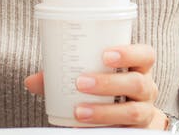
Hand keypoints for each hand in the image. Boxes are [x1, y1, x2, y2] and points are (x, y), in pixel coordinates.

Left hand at [24, 43, 167, 128]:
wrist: (131, 121)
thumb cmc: (110, 90)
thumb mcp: (97, 77)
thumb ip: (66, 76)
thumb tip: (31, 81)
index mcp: (139, 68)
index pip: (146, 55)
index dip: (130, 53)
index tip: (105, 55)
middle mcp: (146, 89)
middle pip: (137, 83)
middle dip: (109, 83)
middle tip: (81, 82)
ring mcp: (145, 112)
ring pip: (133, 111)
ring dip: (104, 111)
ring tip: (79, 111)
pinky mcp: (137, 132)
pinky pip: (123, 132)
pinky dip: (102, 129)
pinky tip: (81, 129)